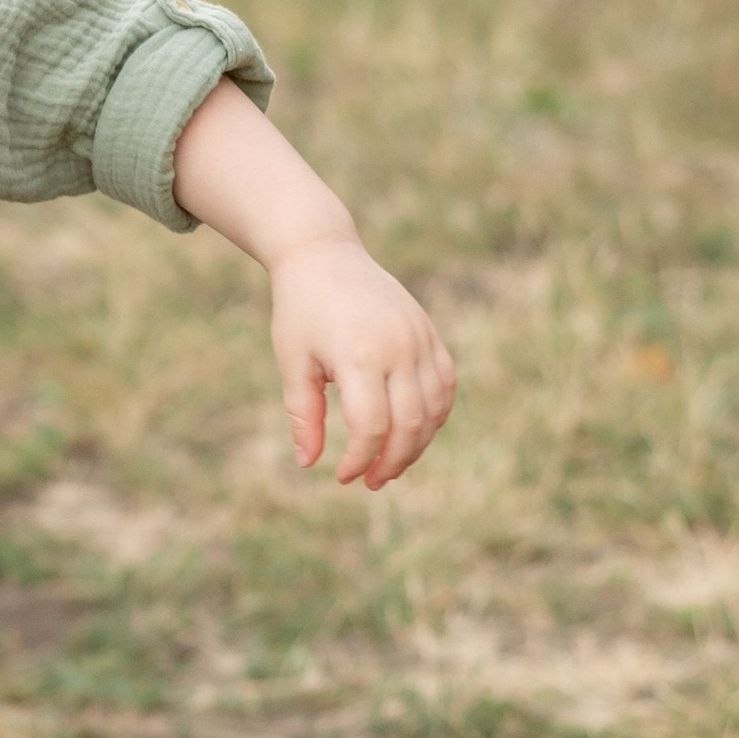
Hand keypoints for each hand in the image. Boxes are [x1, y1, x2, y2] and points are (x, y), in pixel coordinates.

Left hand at [267, 240, 456, 489]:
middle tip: (372, 482)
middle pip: (410, 424)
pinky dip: (436, 414)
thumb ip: (303, 414)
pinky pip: (445, 384)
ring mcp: (419, 338)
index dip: (361, 460)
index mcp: (359, 355)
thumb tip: (308, 464)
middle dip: (393, 462)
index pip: (372, 427)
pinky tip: (414, 432)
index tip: (344, 477)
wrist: (324, 255)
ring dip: (417, 444)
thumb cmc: (301, 310)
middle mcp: (398, 347)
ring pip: (434, 408)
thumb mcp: (293, 362)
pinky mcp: (429, 332)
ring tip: (392, 464)